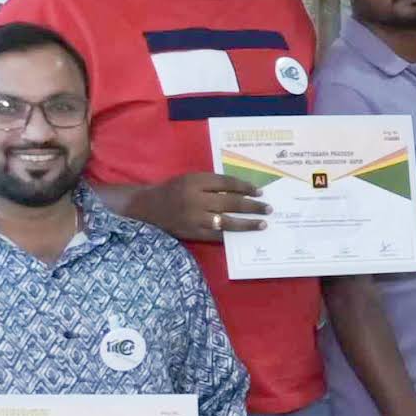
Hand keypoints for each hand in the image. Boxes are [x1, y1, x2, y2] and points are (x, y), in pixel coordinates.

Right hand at [115, 167, 269, 240]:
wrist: (147, 206)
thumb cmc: (172, 189)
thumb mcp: (191, 179)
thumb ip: (212, 183)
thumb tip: (241, 191)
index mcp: (196, 182)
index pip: (227, 183)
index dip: (245, 187)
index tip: (259, 192)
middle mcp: (196, 199)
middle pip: (231, 202)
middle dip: (252, 206)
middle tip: (268, 208)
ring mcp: (194, 218)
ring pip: (227, 222)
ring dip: (247, 224)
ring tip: (262, 224)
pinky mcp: (192, 233)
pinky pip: (216, 236)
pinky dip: (231, 236)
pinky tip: (243, 236)